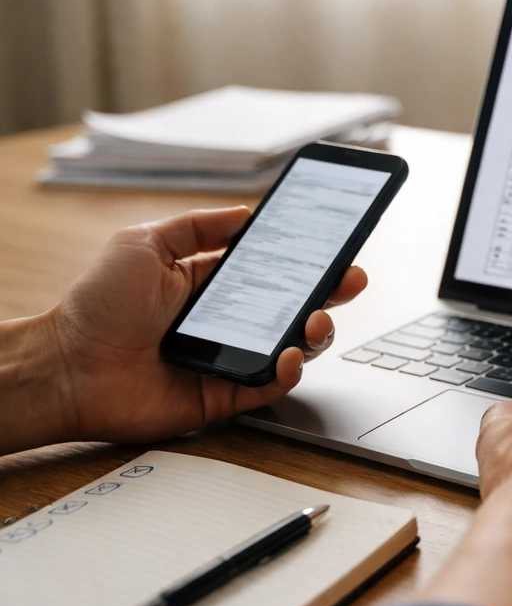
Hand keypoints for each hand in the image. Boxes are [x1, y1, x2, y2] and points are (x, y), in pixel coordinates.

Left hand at [47, 207, 366, 443]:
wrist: (67, 367)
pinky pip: (270, 384)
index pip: (273, 269)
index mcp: (212, 283)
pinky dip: (288, 371)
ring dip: (317, 331)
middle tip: (350, 279)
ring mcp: (230, 357)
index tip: (334, 244)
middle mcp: (228, 320)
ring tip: (318, 319)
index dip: (306, 258)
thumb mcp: (144, 243)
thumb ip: (198, 227)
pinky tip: (290, 353)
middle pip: (294, 306)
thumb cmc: (96, 305)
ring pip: (292, 346)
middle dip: (329, 292)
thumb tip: (247, 211)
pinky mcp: (226, 394)